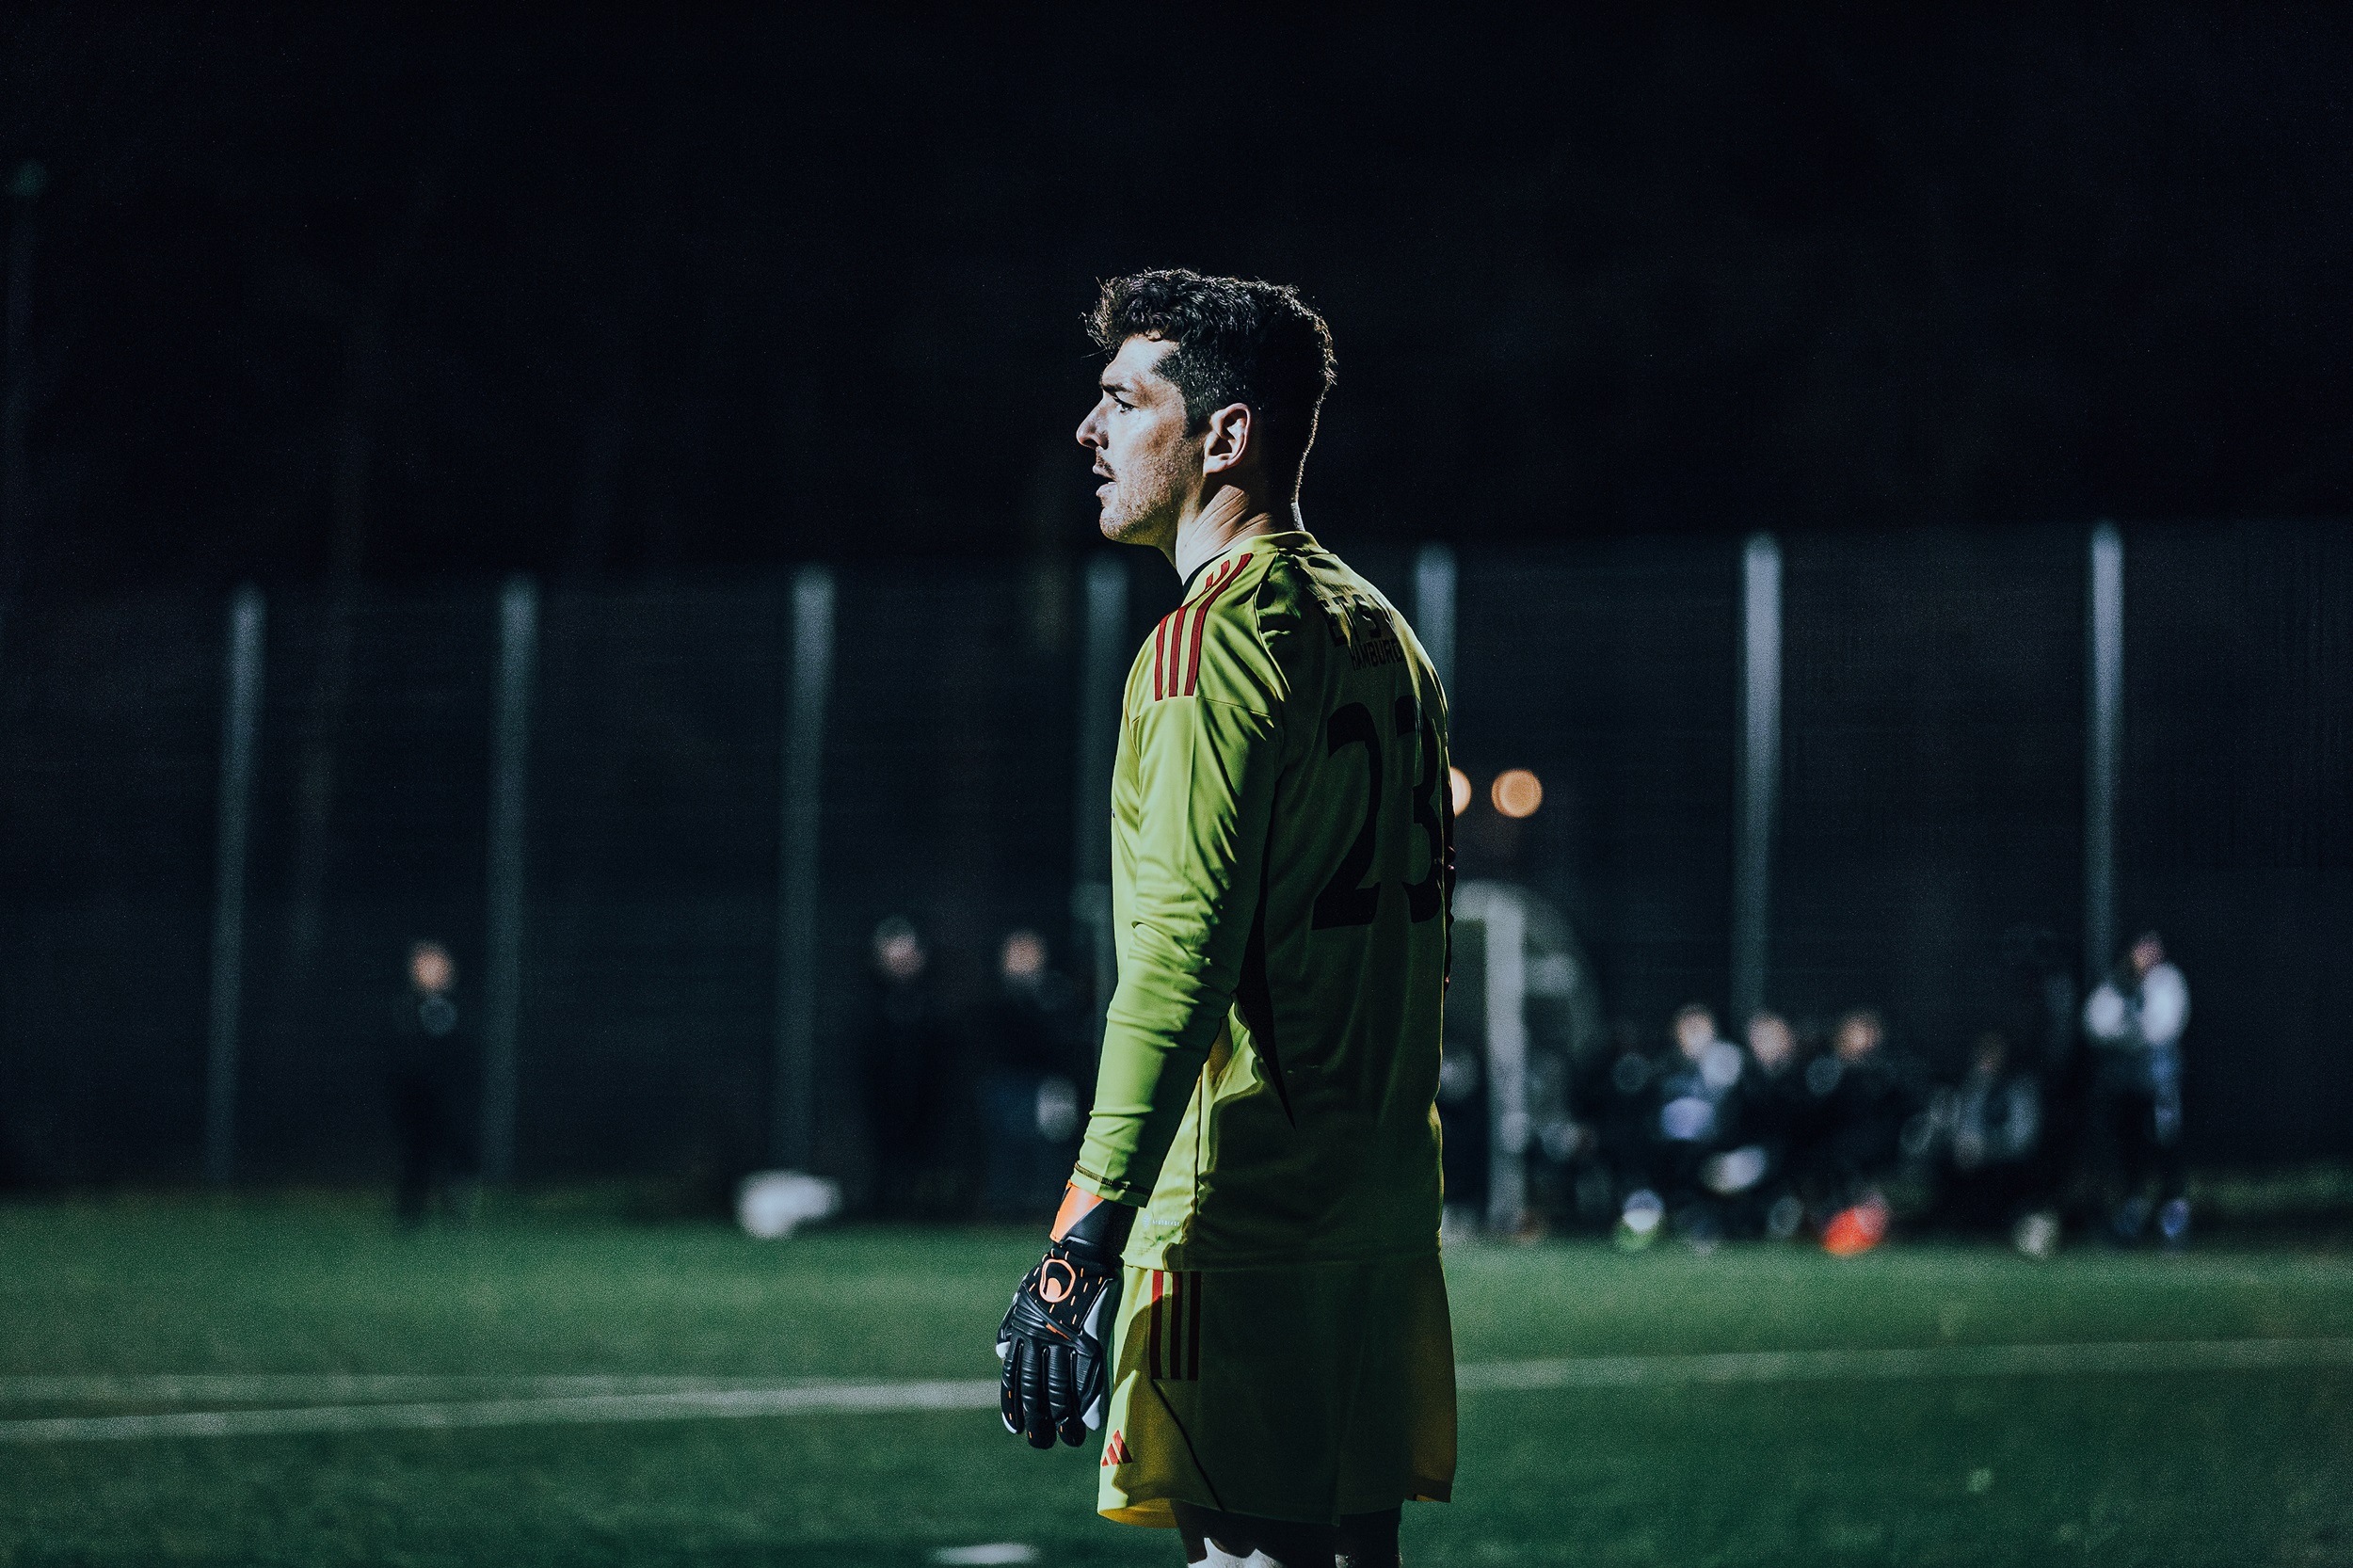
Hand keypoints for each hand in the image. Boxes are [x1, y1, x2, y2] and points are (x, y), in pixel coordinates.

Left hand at [996, 1184, 1132, 1448]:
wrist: (1082, 1252)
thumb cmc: (1052, 1275)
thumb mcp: (1022, 1298)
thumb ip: (1011, 1328)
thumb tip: (1000, 1354)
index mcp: (1024, 1333)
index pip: (1013, 1376)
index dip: (1012, 1403)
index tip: (1013, 1427)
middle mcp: (1041, 1340)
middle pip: (1036, 1389)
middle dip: (1037, 1420)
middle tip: (1039, 1442)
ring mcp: (1066, 1341)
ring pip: (1062, 1389)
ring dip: (1065, 1419)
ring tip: (1068, 1440)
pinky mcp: (1090, 1338)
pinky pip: (1089, 1376)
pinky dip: (1090, 1401)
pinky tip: (1091, 1423)